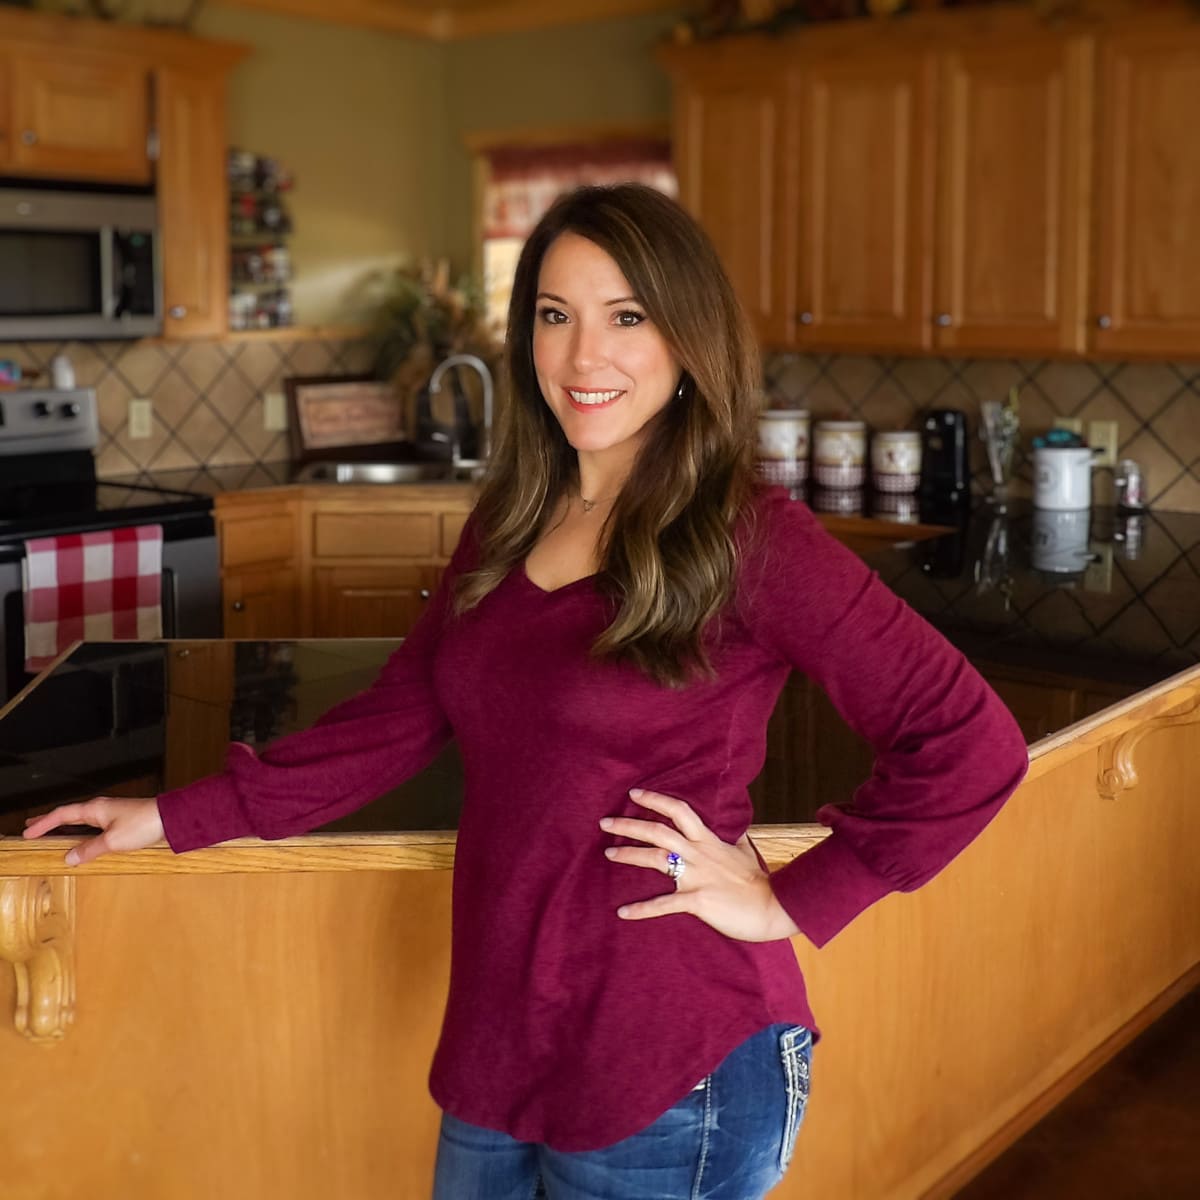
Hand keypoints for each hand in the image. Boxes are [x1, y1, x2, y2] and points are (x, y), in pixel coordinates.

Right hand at [22, 797, 163, 865]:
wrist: (172, 818)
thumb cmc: (144, 824)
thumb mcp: (112, 841)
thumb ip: (89, 849)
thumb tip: (69, 857)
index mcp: (95, 809)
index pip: (62, 814)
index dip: (43, 823)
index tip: (27, 831)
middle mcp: (102, 808)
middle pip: (70, 814)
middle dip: (51, 821)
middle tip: (34, 826)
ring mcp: (113, 813)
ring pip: (83, 820)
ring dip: (67, 826)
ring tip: (55, 833)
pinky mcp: (123, 821)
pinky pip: (95, 825)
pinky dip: (83, 831)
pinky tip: (85, 839)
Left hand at [600, 788, 799, 942]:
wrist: (774, 906)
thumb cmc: (759, 882)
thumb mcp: (747, 851)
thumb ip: (737, 838)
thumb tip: (738, 826)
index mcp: (709, 841)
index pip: (679, 811)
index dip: (656, 800)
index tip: (635, 794)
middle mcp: (698, 854)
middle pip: (658, 831)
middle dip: (629, 825)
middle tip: (605, 822)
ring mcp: (696, 876)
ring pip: (656, 858)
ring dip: (629, 855)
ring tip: (608, 855)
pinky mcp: (696, 900)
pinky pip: (663, 904)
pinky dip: (641, 909)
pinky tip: (623, 912)